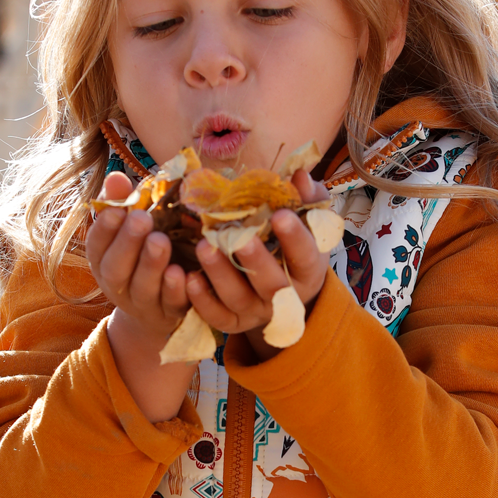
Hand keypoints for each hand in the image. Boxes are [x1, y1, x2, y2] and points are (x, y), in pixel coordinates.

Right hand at [84, 171, 189, 350]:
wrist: (159, 309)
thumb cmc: (143, 256)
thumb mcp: (131, 231)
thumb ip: (122, 204)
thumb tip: (116, 178)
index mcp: (103, 261)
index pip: (96, 246)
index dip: (104, 229)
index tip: (116, 210)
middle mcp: (118, 286)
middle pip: (116, 269)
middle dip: (128, 243)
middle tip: (142, 219)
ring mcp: (144, 304)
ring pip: (143, 288)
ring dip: (151, 265)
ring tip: (161, 241)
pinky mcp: (170, 315)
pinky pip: (171, 305)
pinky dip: (176, 290)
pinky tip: (183, 272)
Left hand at [187, 170, 330, 359]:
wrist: (285, 289)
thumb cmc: (294, 246)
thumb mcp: (308, 223)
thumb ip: (307, 199)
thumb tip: (300, 176)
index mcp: (308, 272)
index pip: (306, 256)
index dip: (295, 238)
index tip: (280, 214)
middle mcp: (284, 298)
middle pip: (272, 285)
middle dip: (255, 261)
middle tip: (238, 237)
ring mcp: (256, 312)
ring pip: (238, 299)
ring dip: (220, 275)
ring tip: (204, 246)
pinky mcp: (233, 322)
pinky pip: (217, 317)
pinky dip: (202, 301)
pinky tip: (189, 277)